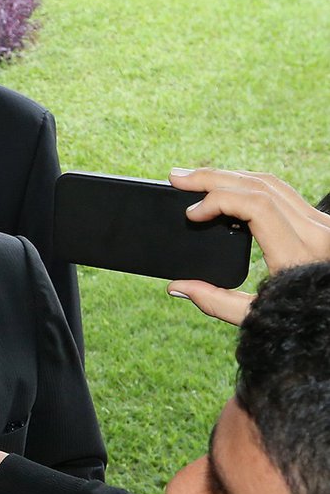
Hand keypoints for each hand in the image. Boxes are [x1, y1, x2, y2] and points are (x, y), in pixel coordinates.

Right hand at [168, 167, 329, 324]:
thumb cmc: (302, 317)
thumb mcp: (259, 316)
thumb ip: (217, 302)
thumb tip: (177, 287)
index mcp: (298, 254)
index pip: (256, 205)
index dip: (218, 200)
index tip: (191, 214)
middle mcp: (315, 231)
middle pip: (258, 185)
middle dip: (213, 178)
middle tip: (177, 178)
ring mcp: (320, 222)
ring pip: (269, 182)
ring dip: (229, 176)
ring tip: (195, 179)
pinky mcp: (318, 220)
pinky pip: (280, 190)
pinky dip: (247, 184)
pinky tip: (224, 186)